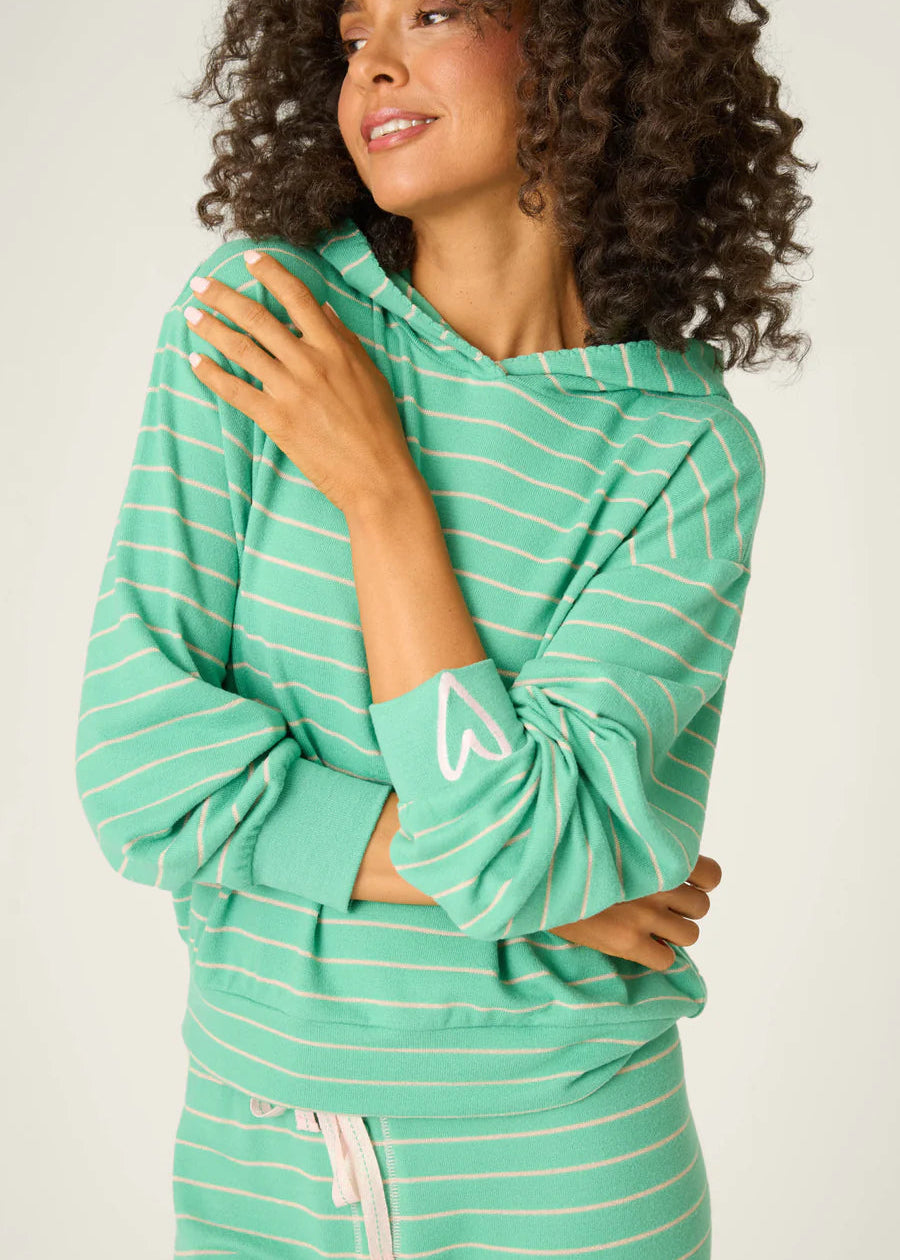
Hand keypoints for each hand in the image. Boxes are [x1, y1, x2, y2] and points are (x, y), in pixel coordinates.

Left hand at [183, 251, 419, 514]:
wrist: (376, 476)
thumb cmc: (380, 429)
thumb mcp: (371, 375)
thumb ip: (345, 340)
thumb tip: (323, 309)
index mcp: (335, 348)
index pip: (297, 297)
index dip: (270, 273)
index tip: (249, 259)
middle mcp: (309, 362)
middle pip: (258, 317)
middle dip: (224, 296)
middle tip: (201, 284)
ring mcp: (290, 390)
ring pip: (241, 348)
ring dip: (211, 328)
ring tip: (191, 316)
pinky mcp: (276, 419)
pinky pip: (235, 390)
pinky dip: (211, 373)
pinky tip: (195, 360)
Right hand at [548, 854, 722, 971]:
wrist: (536, 876)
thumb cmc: (571, 854)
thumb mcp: (610, 839)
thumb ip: (641, 850)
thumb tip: (664, 862)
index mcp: (655, 855)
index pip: (712, 875)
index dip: (703, 882)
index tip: (686, 883)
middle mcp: (656, 885)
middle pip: (702, 907)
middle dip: (684, 909)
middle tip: (661, 906)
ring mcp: (643, 915)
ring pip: (690, 934)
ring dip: (674, 933)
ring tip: (651, 926)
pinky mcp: (627, 942)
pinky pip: (667, 960)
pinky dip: (658, 955)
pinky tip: (639, 944)